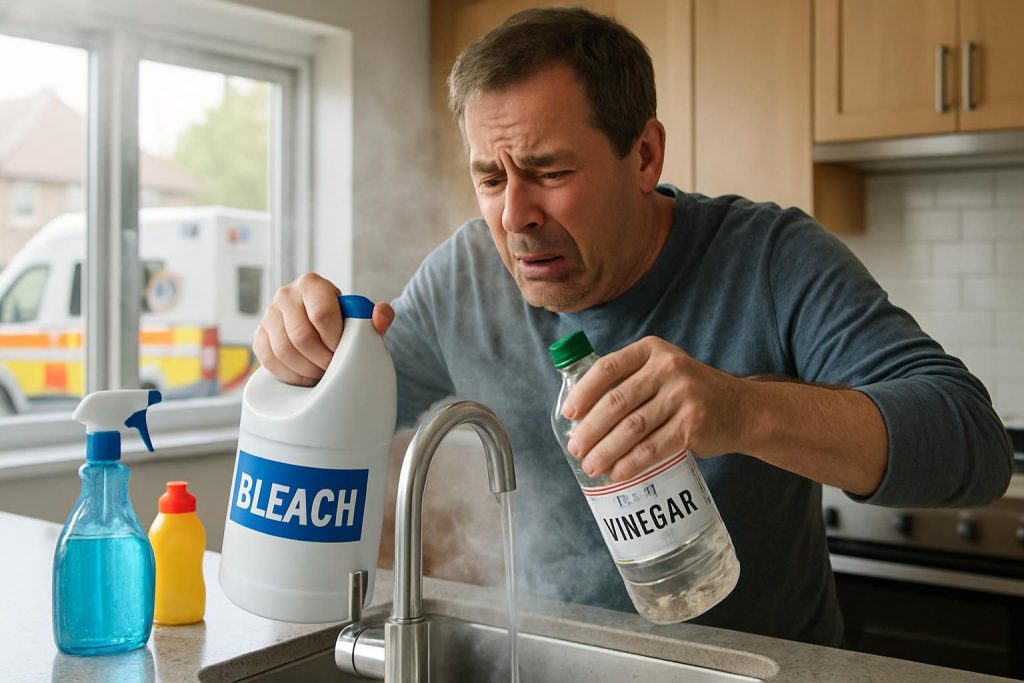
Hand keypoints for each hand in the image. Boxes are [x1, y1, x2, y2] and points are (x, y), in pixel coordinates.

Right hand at [252, 272, 394, 385]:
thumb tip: (379, 319)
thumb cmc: (343, 319)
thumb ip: (380, 314)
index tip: (344, 352)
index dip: (335, 340)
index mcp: (312, 284)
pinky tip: (306, 377)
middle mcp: (286, 295)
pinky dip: (290, 375)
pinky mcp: (259, 335)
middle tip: (335, 368)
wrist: (319, 324)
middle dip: (322, 359)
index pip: (322, 315)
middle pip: (301, 337)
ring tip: (323, 374)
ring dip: (307, 369)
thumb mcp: (363, 314)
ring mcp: (269, 315)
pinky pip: (269, 360)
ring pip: (283, 351)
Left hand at [561, 336, 752, 480]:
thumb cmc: (690, 393)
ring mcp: (683, 395)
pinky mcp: (694, 424)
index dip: (583, 393)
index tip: (568, 414)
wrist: (742, 409)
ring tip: (591, 466)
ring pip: (631, 428)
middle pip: (616, 402)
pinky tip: (617, 473)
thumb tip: (580, 415)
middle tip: (576, 449)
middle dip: (590, 430)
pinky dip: (630, 463)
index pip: (608, 368)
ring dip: (605, 451)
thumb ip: (630, 380)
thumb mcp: (663, 371)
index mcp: (652, 351)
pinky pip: (653, 448)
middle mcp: (668, 367)